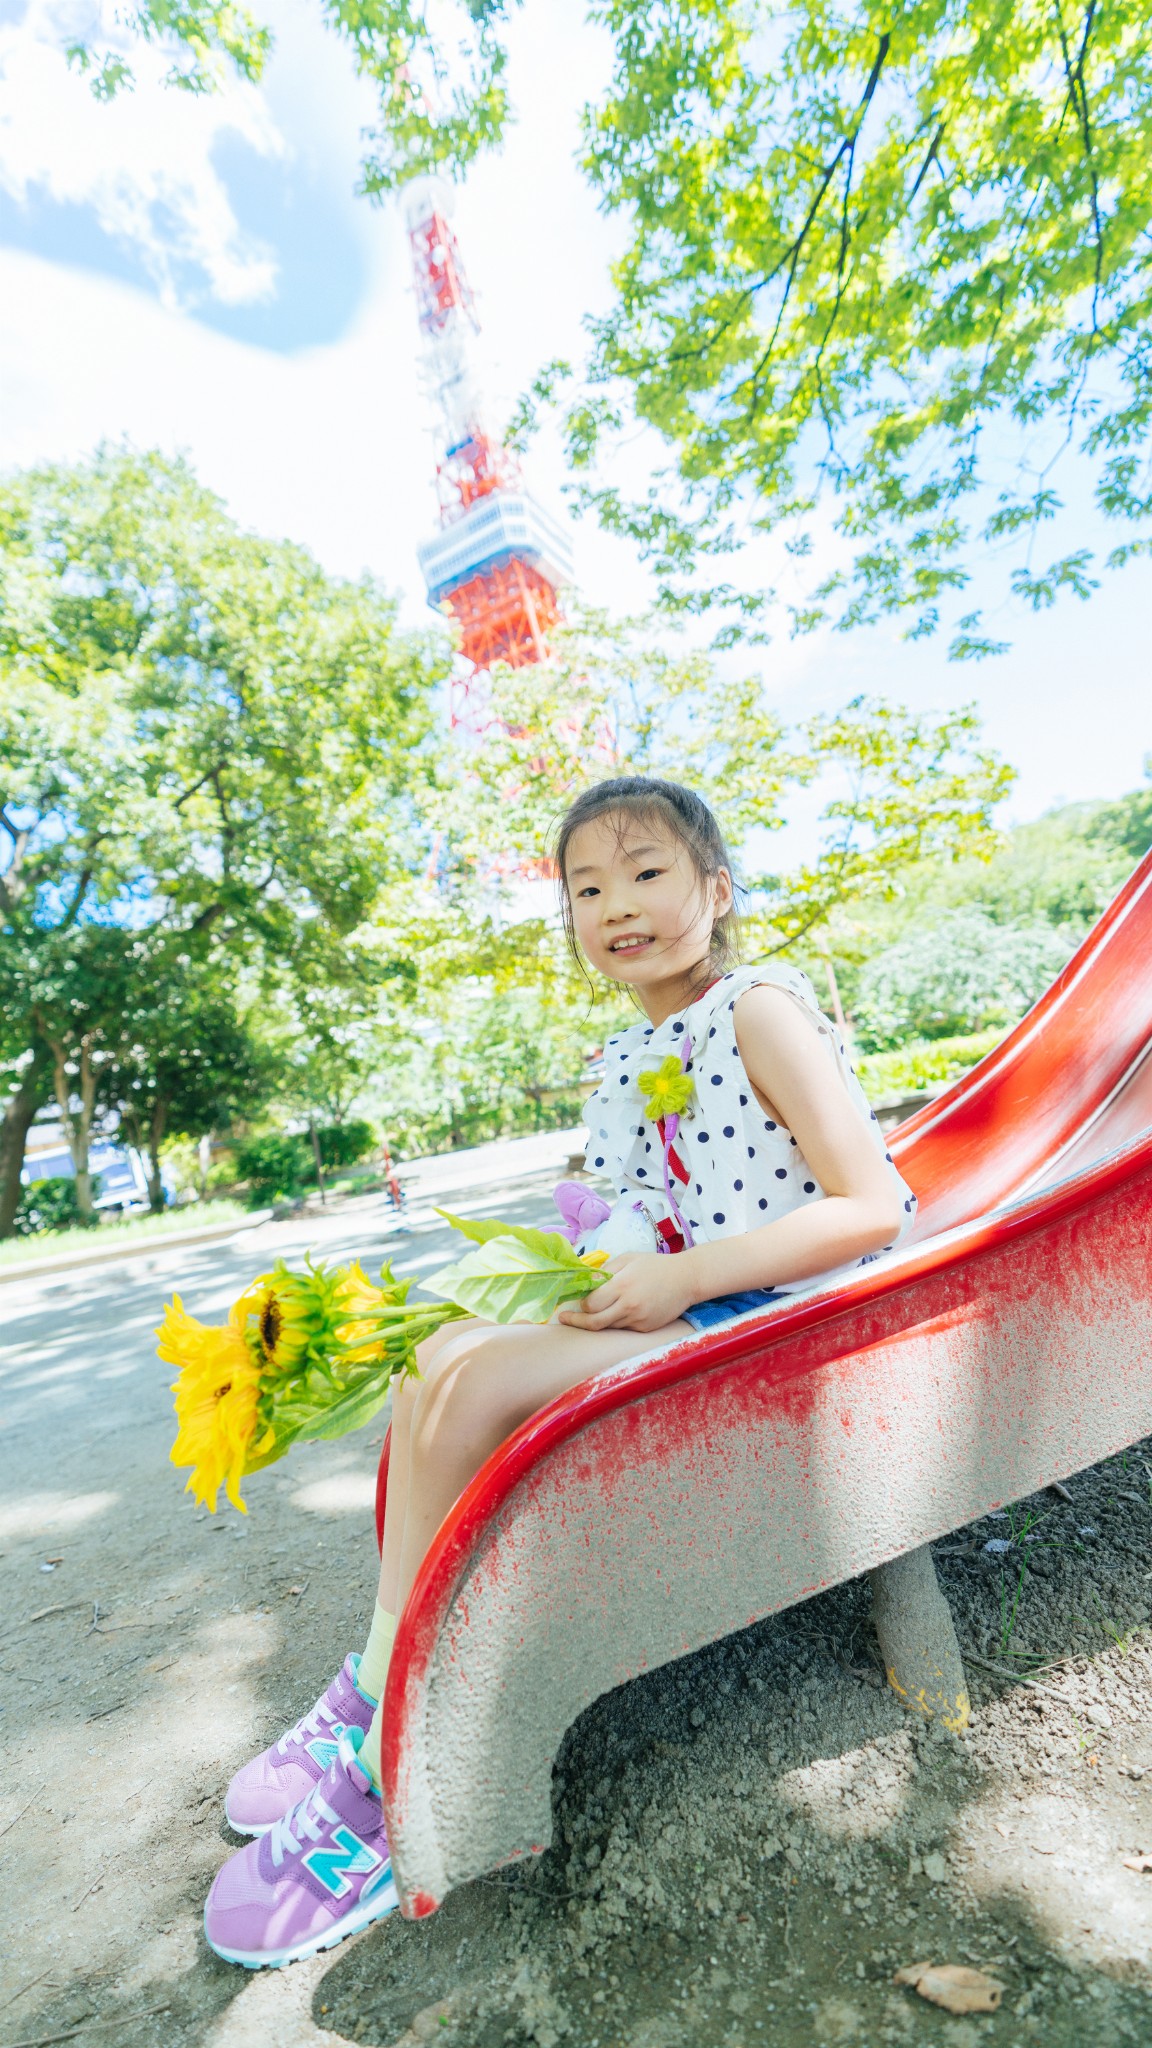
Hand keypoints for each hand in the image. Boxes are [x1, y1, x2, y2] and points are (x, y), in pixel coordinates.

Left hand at [556, 1253, 692, 1333]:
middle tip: (565, 1319)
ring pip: (609, 1326)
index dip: (580, 1304)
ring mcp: (638, 1320)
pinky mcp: (646, 1328)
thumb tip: (584, 1282)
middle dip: (577, 1321)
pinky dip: (617, 1320)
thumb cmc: (655, 1265)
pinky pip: (624, 1328)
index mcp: (623, 1286)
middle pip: (594, 1322)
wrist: (687, 1279)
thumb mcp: (628, 1259)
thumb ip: (604, 1271)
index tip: (572, 1301)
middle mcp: (629, 1306)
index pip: (591, 1303)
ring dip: (598, 1319)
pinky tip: (621, 1309)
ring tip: (594, 1310)